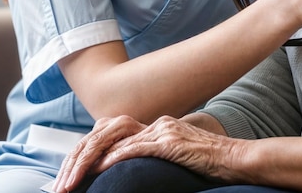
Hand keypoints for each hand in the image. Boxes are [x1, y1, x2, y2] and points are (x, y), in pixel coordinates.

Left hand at [54, 115, 236, 191]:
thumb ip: (158, 155)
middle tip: (67, 177)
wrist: (233, 158)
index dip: (95, 151)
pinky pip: (137, 149)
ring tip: (76, 176)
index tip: (76, 169)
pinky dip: (116, 158)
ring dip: (94, 160)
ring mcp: (164, 131)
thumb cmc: (209, 163)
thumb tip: (135, 169)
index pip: (118, 135)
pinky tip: (101, 168)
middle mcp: (159, 124)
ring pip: (120, 142)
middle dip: (86, 155)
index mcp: (160, 126)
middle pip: (113, 134)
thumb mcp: (178, 156)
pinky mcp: (170, 143)